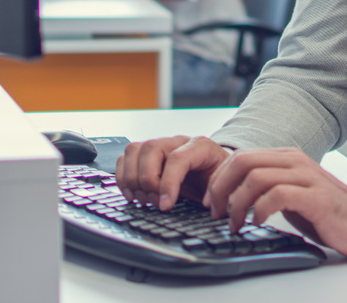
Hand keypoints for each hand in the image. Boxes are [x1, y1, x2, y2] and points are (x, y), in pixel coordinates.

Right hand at [114, 135, 229, 209]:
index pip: (178, 158)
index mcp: (201, 146)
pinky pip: (126, 156)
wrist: (216, 169)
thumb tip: (205, 204)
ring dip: (133, 178)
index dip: (168, 183)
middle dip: (148, 181)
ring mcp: (161, 145)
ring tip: (144, 199)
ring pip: (135, 150)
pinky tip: (132, 193)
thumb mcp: (223, 185)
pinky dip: (123, 176)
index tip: (165, 205)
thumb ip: (216, 193)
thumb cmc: (218, 177)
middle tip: (155, 202)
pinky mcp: (148, 154)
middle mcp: (178, 141)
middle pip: (151, 149)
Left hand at [205, 148, 346, 259]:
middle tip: (216, 212)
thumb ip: (266, 185)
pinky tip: (258, 223)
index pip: (241, 156)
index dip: (219, 178)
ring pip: (256, 178)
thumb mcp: (290, 192)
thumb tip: (229, 193)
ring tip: (235, 223)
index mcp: (287, 157)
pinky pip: (278, 196)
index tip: (211, 201)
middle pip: (243, 161)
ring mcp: (306, 177)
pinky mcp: (315, 197)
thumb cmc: (323, 212)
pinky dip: (260, 210)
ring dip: (237, 204)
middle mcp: (295, 161)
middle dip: (221, 187)